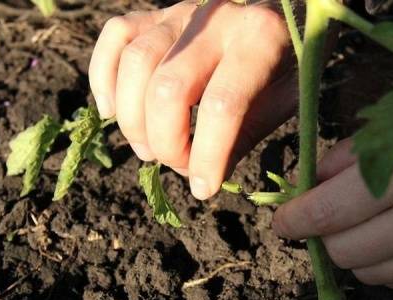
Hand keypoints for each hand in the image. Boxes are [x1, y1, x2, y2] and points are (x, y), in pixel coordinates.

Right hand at [89, 0, 295, 199]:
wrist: (288, 11)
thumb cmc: (289, 61)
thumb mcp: (284, 101)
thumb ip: (244, 135)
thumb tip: (200, 178)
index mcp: (260, 38)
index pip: (221, 106)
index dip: (207, 156)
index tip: (205, 189)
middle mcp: (216, 18)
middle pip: (167, 88)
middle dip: (166, 142)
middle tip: (178, 165)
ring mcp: (182, 11)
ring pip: (135, 63)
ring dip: (132, 119)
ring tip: (149, 149)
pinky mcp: (158, 12)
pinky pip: (115, 36)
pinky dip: (103, 76)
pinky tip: (111, 111)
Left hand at [273, 64, 392, 288]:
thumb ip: (348, 156)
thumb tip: (308, 188)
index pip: (327, 215)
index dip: (293, 221)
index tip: (282, 220)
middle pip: (343, 253)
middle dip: (322, 236)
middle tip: (323, 216)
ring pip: (368, 275)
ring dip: (352, 252)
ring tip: (362, 224)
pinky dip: (383, 264)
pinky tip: (391, 237)